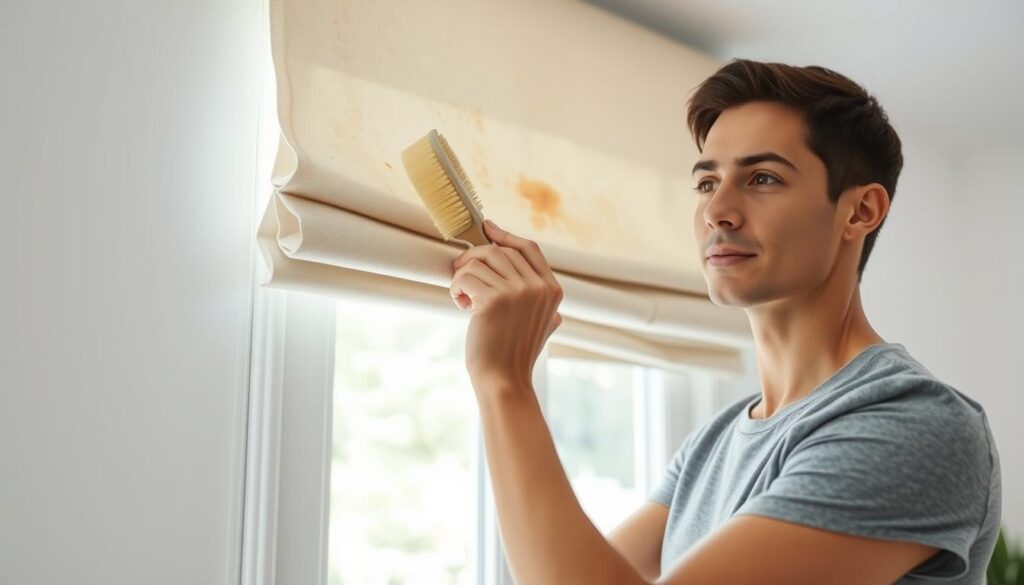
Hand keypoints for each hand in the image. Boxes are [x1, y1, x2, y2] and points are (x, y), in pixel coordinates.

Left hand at [450, 220, 563, 390]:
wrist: (504, 380)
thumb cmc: (515, 353)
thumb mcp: (543, 324)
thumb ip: (541, 300)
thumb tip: (525, 272)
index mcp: (552, 290)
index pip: (529, 248)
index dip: (506, 236)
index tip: (487, 229)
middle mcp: (537, 287)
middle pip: (500, 251)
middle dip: (475, 258)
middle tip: (461, 274)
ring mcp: (517, 292)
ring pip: (480, 261)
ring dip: (463, 274)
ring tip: (462, 295)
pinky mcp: (493, 300)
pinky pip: (466, 277)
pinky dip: (456, 288)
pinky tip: (459, 303)